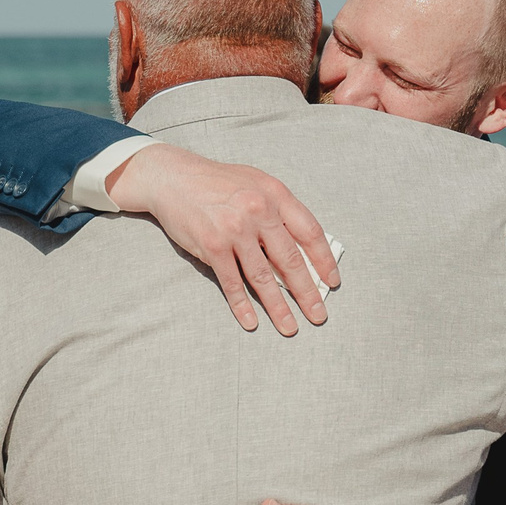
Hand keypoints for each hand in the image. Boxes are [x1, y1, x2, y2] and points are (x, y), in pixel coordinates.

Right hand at [104, 144, 337, 335]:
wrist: (173, 178)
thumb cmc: (217, 183)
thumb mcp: (256, 183)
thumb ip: (279, 210)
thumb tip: (302, 247)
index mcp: (275, 195)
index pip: (309, 232)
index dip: (323, 260)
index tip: (331, 282)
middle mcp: (258, 211)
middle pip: (290, 260)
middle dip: (307, 292)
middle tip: (318, 314)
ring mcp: (234, 230)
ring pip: (263, 277)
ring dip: (278, 306)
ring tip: (290, 326)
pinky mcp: (212, 246)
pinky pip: (232, 283)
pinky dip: (242, 305)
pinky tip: (252, 322)